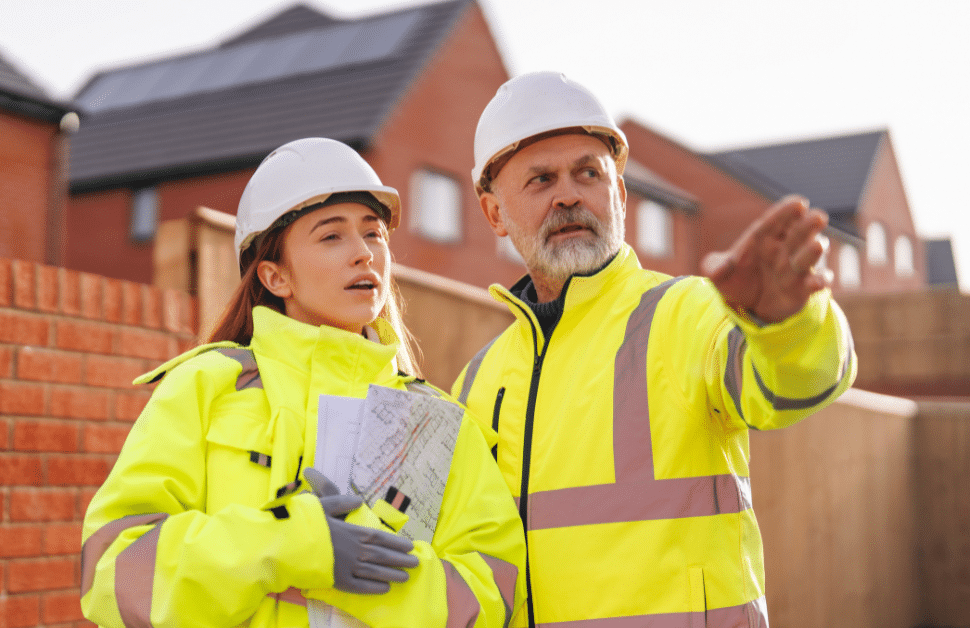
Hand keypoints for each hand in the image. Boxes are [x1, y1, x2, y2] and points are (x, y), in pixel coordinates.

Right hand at [304, 468, 418, 593]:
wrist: (288, 547)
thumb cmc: (305, 524)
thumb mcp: (324, 505)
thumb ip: (342, 502)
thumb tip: (358, 500)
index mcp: (354, 532)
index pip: (382, 538)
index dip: (398, 543)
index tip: (411, 547)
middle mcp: (356, 551)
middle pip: (384, 556)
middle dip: (401, 560)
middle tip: (416, 563)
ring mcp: (349, 568)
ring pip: (376, 572)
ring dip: (393, 574)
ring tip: (406, 577)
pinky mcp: (339, 582)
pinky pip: (361, 587)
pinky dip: (374, 588)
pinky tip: (385, 589)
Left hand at [701, 195, 829, 323]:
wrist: (744, 307)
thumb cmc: (734, 281)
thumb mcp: (718, 274)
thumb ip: (715, 268)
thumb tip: (717, 270)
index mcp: (762, 239)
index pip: (774, 222)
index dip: (786, 212)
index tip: (799, 202)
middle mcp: (782, 250)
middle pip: (797, 234)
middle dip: (808, 225)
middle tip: (818, 216)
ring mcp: (794, 268)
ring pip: (808, 255)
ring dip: (814, 251)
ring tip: (817, 245)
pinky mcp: (802, 288)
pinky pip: (815, 282)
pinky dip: (820, 280)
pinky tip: (818, 281)